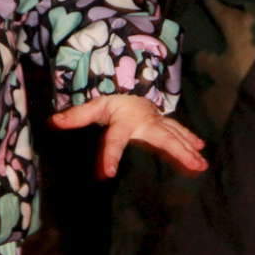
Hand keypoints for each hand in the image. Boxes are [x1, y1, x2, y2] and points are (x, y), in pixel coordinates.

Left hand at [50, 94, 206, 177]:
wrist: (125, 80)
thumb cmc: (109, 97)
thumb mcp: (92, 105)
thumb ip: (75, 115)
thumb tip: (53, 121)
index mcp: (123, 122)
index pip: (114, 141)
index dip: (109, 156)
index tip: (107, 174)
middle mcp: (144, 122)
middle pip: (162, 138)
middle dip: (178, 151)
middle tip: (193, 166)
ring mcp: (156, 121)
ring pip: (175, 134)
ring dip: (188, 149)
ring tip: (202, 163)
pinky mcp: (162, 121)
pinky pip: (177, 130)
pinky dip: (189, 138)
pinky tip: (201, 149)